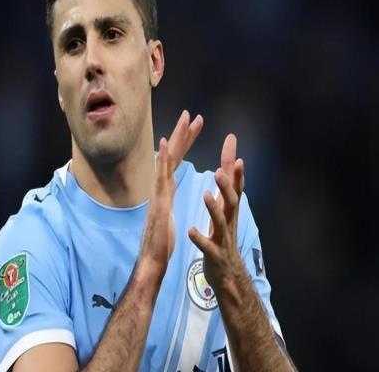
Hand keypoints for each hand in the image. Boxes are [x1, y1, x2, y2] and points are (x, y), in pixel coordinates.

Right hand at [138, 111, 202, 274]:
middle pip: (173, 155)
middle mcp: (161, 187)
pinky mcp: (159, 200)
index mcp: (167, 189)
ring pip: (168, 160)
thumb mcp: (167, 215)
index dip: (185, 143)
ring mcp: (159, 192)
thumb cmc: (161, 242)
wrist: (153, 259)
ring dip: (175, 138)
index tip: (193, 127)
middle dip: (183, 134)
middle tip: (191, 114)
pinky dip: (162, 158)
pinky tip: (165, 143)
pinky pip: (161, 175)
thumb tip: (166, 192)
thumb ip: (166, 201)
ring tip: (184, 119)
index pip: (177, 161)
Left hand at [188, 133, 244, 285]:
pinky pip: (207, 246)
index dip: (235, 169)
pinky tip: (190, 230)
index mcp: (229, 211)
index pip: (234, 186)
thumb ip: (226, 190)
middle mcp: (229, 222)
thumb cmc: (224, 239)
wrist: (228, 275)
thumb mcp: (226, 213)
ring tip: (205, 194)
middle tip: (218, 170)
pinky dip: (200, 238)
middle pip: (231, 201)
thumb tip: (233, 166)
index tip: (234, 149)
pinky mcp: (214, 255)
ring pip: (220, 222)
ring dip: (214, 208)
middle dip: (226, 185)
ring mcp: (223, 239)